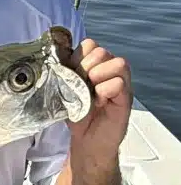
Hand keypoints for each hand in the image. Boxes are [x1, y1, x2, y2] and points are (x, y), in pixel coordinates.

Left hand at [67, 38, 132, 159]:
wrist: (86, 140)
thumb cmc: (77, 113)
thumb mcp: (66, 88)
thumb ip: (66, 71)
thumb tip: (58, 56)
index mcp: (94, 65)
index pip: (90, 45)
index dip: (78, 56)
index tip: (70, 72)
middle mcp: (109, 71)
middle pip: (102, 51)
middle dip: (87, 66)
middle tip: (81, 84)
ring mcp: (121, 83)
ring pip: (118, 63)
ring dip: (99, 75)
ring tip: (92, 91)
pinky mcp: (126, 98)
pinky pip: (120, 83)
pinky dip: (106, 90)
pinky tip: (99, 102)